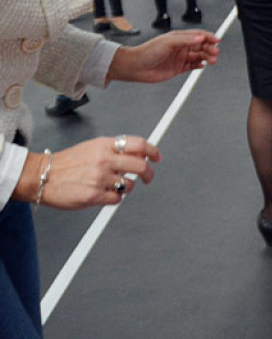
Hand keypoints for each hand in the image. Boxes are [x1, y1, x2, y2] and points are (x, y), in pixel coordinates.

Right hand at [31, 136, 159, 208]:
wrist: (42, 176)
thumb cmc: (67, 163)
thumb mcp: (93, 147)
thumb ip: (115, 149)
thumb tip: (139, 153)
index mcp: (105, 145)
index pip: (139, 144)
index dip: (152, 151)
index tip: (156, 157)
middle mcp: (104, 160)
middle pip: (141, 166)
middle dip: (149, 173)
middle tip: (148, 177)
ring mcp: (99, 178)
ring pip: (130, 185)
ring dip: (127, 187)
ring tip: (114, 185)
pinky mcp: (94, 196)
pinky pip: (117, 199)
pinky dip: (115, 198)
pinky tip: (105, 193)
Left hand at [107, 30, 219, 83]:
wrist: (136, 67)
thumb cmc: (147, 52)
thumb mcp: (168, 42)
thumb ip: (185, 40)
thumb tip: (200, 38)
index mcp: (179, 38)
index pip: (198, 36)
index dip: (208, 37)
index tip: (216, 40)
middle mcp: (180, 47)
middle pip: (200, 46)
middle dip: (209, 48)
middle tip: (215, 52)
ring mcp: (180, 58)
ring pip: (198, 56)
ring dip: (206, 57)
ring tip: (212, 60)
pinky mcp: (178, 68)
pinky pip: (193, 66)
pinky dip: (199, 66)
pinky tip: (202, 66)